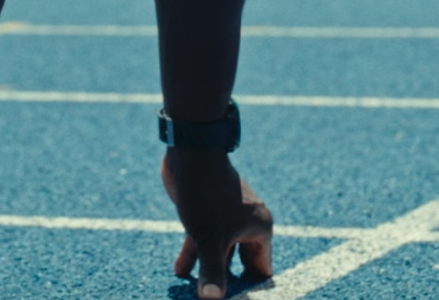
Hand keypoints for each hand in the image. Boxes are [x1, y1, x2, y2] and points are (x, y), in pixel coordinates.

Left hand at [161, 149, 273, 298]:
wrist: (190, 153)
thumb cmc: (206, 194)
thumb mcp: (209, 239)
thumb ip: (212, 271)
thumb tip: (212, 299)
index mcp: (259, 231)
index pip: (260, 271)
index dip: (249, 289)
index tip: (233, 299)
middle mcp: (246, 225)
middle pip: (239, 264)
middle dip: (226, 282)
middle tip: (210, 297)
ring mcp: (226, 219)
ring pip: (218, 252)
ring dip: (206, 271)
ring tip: (190, 291)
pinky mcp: (207, 213)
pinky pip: (203, 241)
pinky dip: (193, 256)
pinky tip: (179, 271)